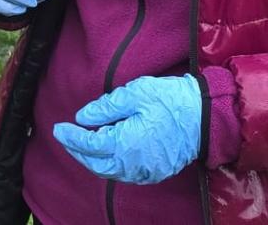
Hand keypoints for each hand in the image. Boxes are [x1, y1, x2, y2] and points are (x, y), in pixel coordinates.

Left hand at [52, 74, 201, 184]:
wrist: (208, 116)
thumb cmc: (172, 100)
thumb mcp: (135, 93)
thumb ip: (106, 107)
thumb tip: (83, 117)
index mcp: (125, 143)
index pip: (89, 144)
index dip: (71, 137)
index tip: (59, 128)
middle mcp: (133, 163)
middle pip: (96, 164)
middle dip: (78, 152)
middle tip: (67, 138)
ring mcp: (146, 171)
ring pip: (110, 172)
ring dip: (94, 161)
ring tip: (84, 145)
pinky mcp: (156, 172)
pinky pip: (126, 174)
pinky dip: (111, 166)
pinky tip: (108, 154)